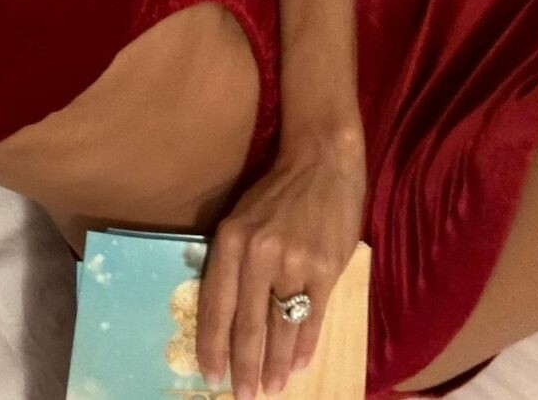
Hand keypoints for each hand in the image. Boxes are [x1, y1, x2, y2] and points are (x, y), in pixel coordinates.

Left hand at [195, 134, 366, 398]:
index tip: (211, 376)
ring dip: (276, 365)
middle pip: (248, 325)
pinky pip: (312, 317)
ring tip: (272, 388)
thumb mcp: (241, 218)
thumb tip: (225, 316)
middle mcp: (259, 254)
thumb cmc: (278, 192)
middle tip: (243, 396)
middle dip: (244, 367)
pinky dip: (304, 345)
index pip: (216, 306)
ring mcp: (295, 263)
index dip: (212, 346)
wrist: (322, 161)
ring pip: (281, 328)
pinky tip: (298, 364)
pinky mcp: (326, 268)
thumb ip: (233, 261)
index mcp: (230, 240)